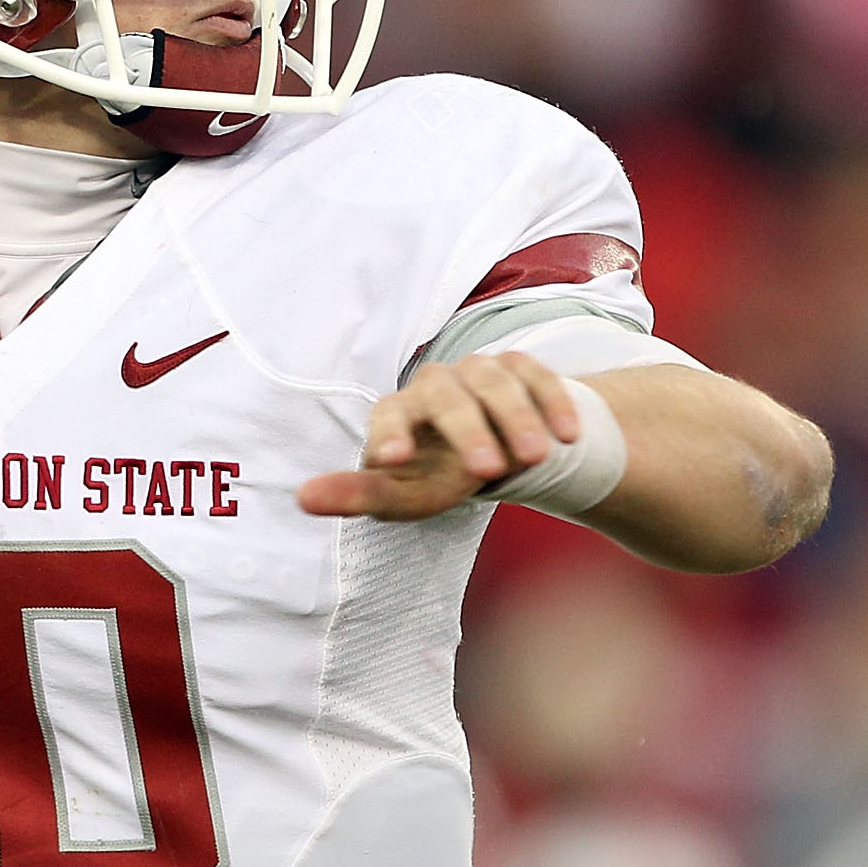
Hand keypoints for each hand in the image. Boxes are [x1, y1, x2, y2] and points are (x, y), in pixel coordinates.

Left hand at [297, 352, 579, 522]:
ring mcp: (480, 371)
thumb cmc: (436, 476)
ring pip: (494, 380)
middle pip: (446, 395)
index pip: (387, 413)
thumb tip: (302, 498)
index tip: (395, 460)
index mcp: (398, 412)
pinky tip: (565, 435)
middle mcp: (435, 384)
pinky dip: (552, 401)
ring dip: (516, 417)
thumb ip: (358, 495)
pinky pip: (536, 374)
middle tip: (488, 469)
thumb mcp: (405, 495)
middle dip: (467, 429)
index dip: (390, 432)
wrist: (498, 453)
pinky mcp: (522, 369)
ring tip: (535, 457)